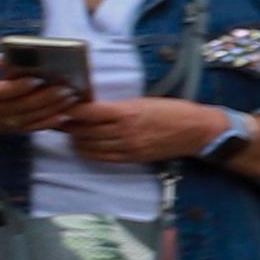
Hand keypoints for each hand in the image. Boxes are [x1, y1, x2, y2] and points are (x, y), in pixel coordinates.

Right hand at [0, 51, 72, 138]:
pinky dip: (47, 124)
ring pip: (28, 119)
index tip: (37, 78)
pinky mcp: (6, 130)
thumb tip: (2, 56)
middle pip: (20, 107)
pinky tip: (63, 116)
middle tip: (66, 87)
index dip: (19, 87)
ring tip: (70, 98)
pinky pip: (28, 129)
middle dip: (45, 98)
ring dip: (51, 109)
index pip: (0, 92)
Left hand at [55, 95, 235, 165]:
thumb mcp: (144, 101)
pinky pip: (102, 157)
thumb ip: (118, 106)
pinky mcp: (132, 158)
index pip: (88, 112)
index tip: (63, 105)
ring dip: (76, 139)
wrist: (197, 131)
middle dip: (69, 125)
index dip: (71, 109)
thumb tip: (93, 107)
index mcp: (127, 112)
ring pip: (89, 145)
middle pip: (84, 130)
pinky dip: (89, 152)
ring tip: (71, 133)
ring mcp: (127, 147)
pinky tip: (85, 146)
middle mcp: (124, 131)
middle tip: (61, 119)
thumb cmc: (174, 110)